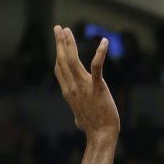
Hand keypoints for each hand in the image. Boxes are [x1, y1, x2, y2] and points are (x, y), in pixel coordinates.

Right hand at [53, 25, 119, 141]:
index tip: (59, 42)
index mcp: (69, 93)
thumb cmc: (93, 129)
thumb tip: (78, 120)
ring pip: (73, 61)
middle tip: (59, 28)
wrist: (101, 135)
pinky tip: (104, 42)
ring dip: (69, 43)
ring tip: (67, 30)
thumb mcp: (80, 120)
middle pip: (63, 61)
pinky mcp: (98, 87)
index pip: (59, 70)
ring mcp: (84, 87)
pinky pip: (97, 66)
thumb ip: (78, 115)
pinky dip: (100, 53)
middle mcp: (73, 88)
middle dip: (60, 43)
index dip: (58, 55)